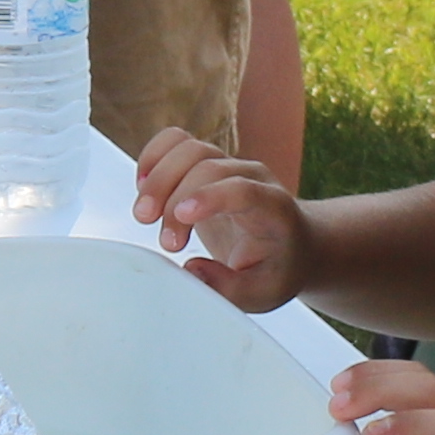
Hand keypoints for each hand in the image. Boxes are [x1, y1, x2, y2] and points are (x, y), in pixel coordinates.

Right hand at [132, 125, 309, 309]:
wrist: (292, 243)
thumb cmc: (276, 266)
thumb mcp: (263, 292)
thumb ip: (230, 288)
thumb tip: (192, 270)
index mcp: (274, 207)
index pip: (243, 189)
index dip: (210, 196)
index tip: (181, 216)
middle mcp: (252, 177)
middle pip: (208, 166)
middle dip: (174, 199)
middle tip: (166, 242)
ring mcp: (228, 166)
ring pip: (188, 149)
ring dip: (158, 179)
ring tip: (145, 216)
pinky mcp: (206, 163)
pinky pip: (176, 142)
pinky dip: (154, 157)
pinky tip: (143, 187)